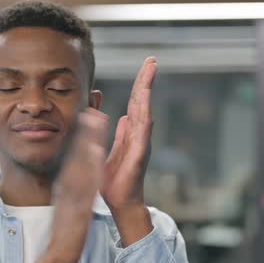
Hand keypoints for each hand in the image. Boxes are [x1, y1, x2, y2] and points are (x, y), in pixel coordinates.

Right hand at [33, 108, 108, 262]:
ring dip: (88, 143)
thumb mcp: (66, 195)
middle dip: (85, 132)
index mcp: (66, 180)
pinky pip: (87, 184)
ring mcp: (72, 193)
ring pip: (81, 164)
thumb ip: (70, 179)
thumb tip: (76, 162)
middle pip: (76, 154)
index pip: (73, 154)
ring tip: (97, 123)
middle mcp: (67, 183)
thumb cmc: (66, 221)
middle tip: (92, 109)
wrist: (62, 248)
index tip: (88, 112)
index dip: (81, 132)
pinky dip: (92, 168)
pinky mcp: (79, 204)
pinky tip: (99, 155)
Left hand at [101, 57, 157, 244]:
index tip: (146, 65)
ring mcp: (141, 144)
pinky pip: (142, 132)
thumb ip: (118, 134)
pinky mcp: (139, 155)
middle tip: (152, 60)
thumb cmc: (115, 180)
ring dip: (147, 91)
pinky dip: (144, 115)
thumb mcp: (111, 151)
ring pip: (145, 112)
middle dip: (146, 80)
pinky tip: (145, 101)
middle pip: (143, 102)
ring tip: (150, 72)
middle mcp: (139, 135)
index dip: (140, 84)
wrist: (120, 202)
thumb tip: (122, 117)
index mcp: (131, 133)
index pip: (136, 103)